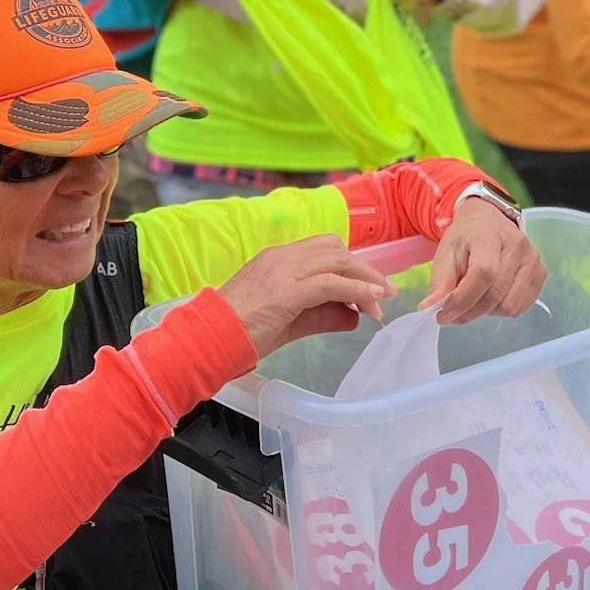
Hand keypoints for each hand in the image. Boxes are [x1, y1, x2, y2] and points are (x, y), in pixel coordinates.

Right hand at [218, 234, 395, 357]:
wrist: (206, 341)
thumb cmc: (240, 333)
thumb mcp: (289, 321)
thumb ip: (322, 315)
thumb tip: (354, 316)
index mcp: (277, 258)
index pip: (324, 248)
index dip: (351, 265)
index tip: (369, 287)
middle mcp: (281, 258)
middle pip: (335, 249)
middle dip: (364, 269)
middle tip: (382, 294)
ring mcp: (282, 271)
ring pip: (337, 260)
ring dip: (365, 279)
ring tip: (381, 300)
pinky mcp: (286, 292)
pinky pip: (331, 283)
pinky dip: (356, 289)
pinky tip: (371, 300)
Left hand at [423, 199, 545, 324]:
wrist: (489, 220)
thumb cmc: (466, 237)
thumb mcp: (445, 253)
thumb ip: (440, 282)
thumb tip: (428, 309)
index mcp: (489, 235)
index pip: (483, 274)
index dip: (463, 300)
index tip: (443, 314)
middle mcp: (517, 245)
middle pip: (495, 294)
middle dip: (469, 311)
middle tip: (453, 313)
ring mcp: (533, 259)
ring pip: (510, 306)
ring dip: (487, 311)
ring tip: (475, 299)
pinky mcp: (541, 272)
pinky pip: (522, 306)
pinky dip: (502, 308)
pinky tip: (491, 297)